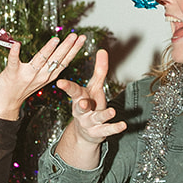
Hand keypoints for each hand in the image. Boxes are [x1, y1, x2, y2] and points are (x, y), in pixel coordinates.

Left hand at [0, 32, 86, 121]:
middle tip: (75, 35)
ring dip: (48, 49)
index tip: (81, 38)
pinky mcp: (12, 74)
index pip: (64, 61)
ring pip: (40, 60)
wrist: (5, 104)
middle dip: (67, 46)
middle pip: (56, 59)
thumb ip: (47, 66)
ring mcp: (26, 75)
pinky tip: (16, 44)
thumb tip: (56, 48)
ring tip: (56, 39)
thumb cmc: (20, 87)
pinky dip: (14, 53)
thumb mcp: (39, 78)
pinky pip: (13, 62)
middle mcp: (41, 76)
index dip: (74, 49)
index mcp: (48, 76)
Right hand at [55, 48, 127, 167]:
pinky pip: (107, 130)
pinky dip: (115, 128)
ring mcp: (90, 123)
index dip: (66, 87)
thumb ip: (99, 70)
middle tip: (82, 103)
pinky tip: (123, 125)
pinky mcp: (99, 132)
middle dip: (81, 105)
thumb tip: (102, 50)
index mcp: (79, 97)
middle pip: (80, 107)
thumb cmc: (89, 104)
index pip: (73, 91)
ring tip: (112, 112)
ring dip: (103, 115)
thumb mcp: (94, 87)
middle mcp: (82, 111)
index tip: (60, 83)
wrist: (85, 132)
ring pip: (96, 119)